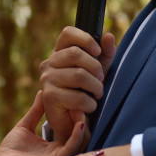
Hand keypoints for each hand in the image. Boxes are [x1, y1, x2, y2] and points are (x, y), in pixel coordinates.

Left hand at [0, 92, 87, 155]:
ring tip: (83, 112)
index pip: (70, 131)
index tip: (77, 101)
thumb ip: (36, 110)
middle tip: (85, 105)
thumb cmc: (10, 148)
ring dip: (82, 127)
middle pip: (78, 137)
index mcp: (54, 147)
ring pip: (78, 143)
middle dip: (82, 121)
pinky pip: (70, 149)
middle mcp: (59, 154)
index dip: (74, 116)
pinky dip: (76, 136)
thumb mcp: (26, 124)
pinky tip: (79, 124)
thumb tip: (42, 91)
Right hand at [39, 27, 115, 144]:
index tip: (97, 51)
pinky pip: (78, 96)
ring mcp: (47, 79)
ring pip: (79, 75)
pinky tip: (89, 107)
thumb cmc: (86, 92)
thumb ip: (105, 53)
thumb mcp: (99, 70)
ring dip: (96, 87)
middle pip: (76, 53)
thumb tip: (108, 36)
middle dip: (96, 67)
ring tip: (97, 94)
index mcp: (59, 53)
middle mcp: (49, 63)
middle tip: (101, 79)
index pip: (68, 33)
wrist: (74, 123)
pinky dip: (90, 103)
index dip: (86, 39)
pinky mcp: (49, 96)